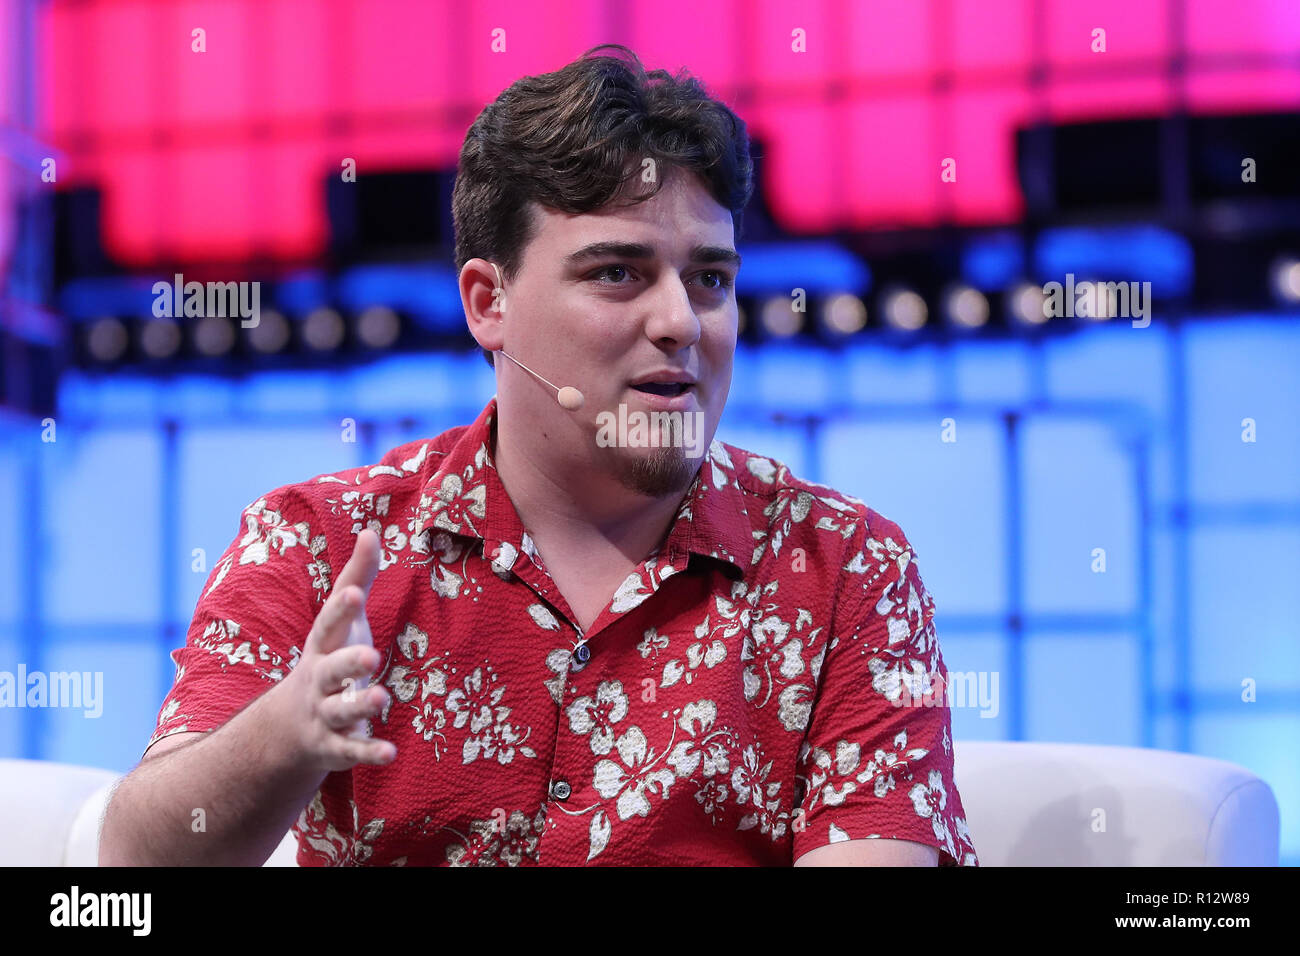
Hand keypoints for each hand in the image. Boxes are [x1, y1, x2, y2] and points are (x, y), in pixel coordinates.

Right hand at [272, 528, 396, 773]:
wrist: (288, 726)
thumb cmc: (328, 656)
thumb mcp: (342, 620)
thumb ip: (358, 577)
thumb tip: (372, 530)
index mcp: (323, 645)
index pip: (330, 624)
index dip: (342, 609)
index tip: (356, 592)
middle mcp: (320, 679)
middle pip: (332, 669)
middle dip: (349, 661)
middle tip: (371, 656)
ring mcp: (324, 713)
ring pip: (341, 710)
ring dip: (361, 705)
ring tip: (383, 698)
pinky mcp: (334, 746)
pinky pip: (350, 750)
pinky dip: (368, 752)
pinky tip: (390, 752)